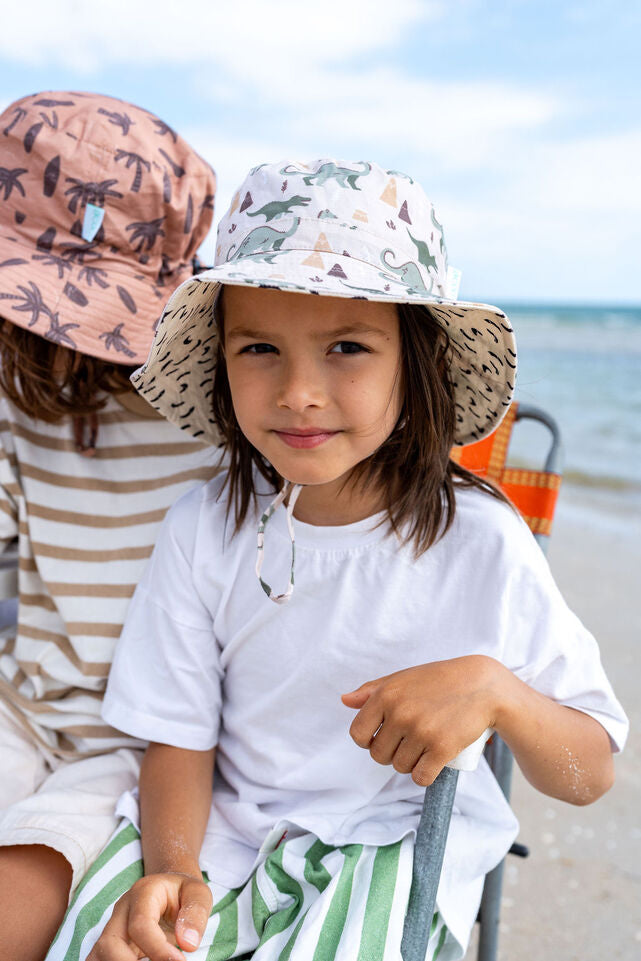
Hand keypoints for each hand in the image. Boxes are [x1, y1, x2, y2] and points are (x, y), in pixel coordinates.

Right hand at [88, 871, 211, 960]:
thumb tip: (188, 944)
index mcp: (143, 893)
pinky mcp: (109, 946)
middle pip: (109, 943)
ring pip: (97, 955)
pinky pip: (98, 960)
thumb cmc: (183, 892)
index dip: (158, 950)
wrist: (168, 888)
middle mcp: (121, 911)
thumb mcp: (198, 894)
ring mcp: (112, 928)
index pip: (140, 925)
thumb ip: (195, 914)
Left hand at [341, 656, 505, 785]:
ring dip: (409, 763)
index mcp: (385, 695)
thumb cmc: (439, 680)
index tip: (383, 737)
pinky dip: (424, 775)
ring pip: (400, 767)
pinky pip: (420, 777)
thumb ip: (372, 690)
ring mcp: (421, 732)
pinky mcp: (442, 748)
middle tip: (409, 741)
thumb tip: (345, 700)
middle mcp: (400, 713)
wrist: (482, 685)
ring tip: (423, 748)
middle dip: (391, 753)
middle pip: (379, 755)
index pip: (358, 734)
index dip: (367, 740)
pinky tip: (431, 763)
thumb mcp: (403, 678)